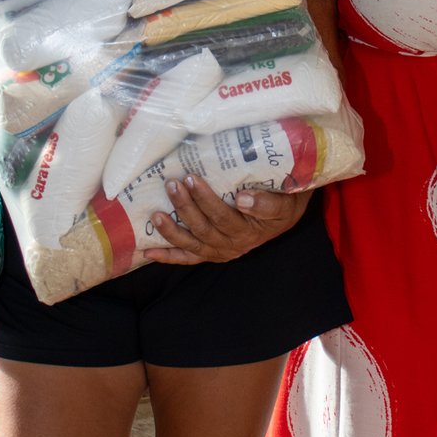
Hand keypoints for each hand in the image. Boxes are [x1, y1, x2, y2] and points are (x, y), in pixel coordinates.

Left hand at [143, 178, 307, 265]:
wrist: (287, 213)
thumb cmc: (284, 202)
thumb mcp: (284, 202)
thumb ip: (267, 203)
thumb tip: (243, 199)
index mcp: (248, 232)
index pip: (223, 217)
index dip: (205, 200)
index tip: (190, 179)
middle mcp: (232, 246)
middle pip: (203, 229)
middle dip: (184, 207)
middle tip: (171, 184)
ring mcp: (219, 251)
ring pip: (191, 244)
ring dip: (171, 231)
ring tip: (156, 214)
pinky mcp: (210, 253)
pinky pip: (188, 257)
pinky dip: (168, 255)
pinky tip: (149, 251)